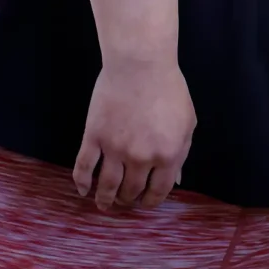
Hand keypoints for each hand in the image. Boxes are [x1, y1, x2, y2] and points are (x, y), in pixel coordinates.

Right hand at [73, 58, 195, 209]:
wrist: (141, 63)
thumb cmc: (168, 88)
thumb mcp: (186, 122)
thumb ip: (182, 152)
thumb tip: (176, 179)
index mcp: (168, 156)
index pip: (158, 192)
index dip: (150, 201)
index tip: (144, 203)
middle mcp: (141, 158)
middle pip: (131, 191)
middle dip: (127, 200)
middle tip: (124, 201)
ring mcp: (115, 148)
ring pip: (107, 185)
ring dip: (105, 199)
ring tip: (103, 205)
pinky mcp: (94, 136)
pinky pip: (84, 167)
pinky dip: (82, 182)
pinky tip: (83, 191)